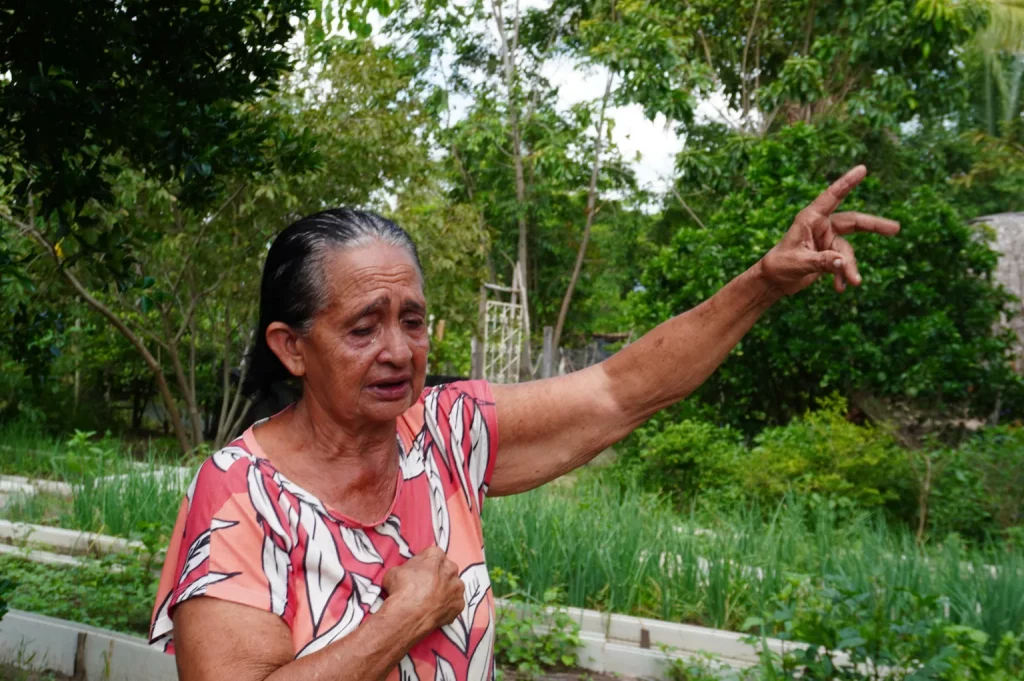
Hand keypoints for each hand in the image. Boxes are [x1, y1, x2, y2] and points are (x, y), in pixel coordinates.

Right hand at [381, 546, 464, 637]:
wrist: (409, 614)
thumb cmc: (400, 590)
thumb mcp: (394, 571)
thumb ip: (406, 568)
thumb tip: (405, 573)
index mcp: (436, 556)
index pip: (432, 554)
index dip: (424, 563)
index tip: (418, 571)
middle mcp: (451, 568)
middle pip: (446, 569)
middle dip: (438, 575)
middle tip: (425, 586)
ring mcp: (457, 587)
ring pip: (453, 586)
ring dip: (445, 590)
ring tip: (431, 600)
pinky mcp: (460, 604)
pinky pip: (454, 603)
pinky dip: (447, 606)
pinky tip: (436, 611)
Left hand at [759, 165, 899, 295]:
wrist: (773, 281)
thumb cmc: (780, 265)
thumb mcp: (800, 263)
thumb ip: (822, 262)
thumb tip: (844, 263)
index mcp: (810, 218)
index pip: (832, 197)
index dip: (847, 182)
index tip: (862, 169)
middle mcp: (821, 226)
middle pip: (853, 222)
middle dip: (874, 226)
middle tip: (895, 229)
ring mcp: (827, 240)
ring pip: (847, 251)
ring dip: (850, 267)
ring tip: (853, 283)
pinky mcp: (829, 254)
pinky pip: (843, 263)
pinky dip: (843, 274)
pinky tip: (840, 288)